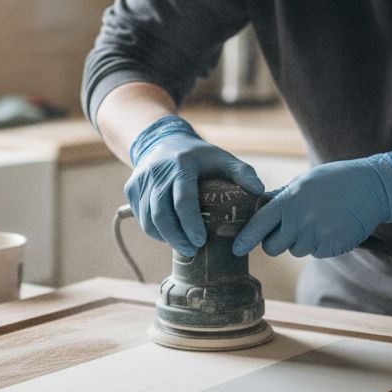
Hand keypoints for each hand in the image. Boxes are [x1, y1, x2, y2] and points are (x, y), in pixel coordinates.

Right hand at [126, 115, 263, 256]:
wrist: (163, 141)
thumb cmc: (198, 156)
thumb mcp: (222, 158)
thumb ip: (242, 174)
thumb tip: (260, 192)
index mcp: (181, 165)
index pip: (183, 200)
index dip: (191, 225)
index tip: (201, 241)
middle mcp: (157, 172)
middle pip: (161, 214)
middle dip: (176, 237)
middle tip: (192, 250)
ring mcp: (141, 180)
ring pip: (148, 219)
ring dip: (164, 237)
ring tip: (182, 245)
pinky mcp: (131, 188)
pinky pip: (140, 216)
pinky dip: (154, 230)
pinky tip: (169, 234)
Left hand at [232, 152, 391, 258]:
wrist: (373, 188)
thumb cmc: (334, 180)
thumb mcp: (303, 182)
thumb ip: (279, 197)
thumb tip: (257, 206)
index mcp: (289, 201)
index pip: (258, 226)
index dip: (245, 239)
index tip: (236, 249)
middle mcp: (300, 221)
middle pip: (272, 247)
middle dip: (274, 242)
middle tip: (286, 229)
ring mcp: (316, 236)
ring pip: (294, 250)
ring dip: (299, 241)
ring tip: (316, 220)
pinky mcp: (331, 248)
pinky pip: (314, 252)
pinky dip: (318, 243)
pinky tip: (329, 226)